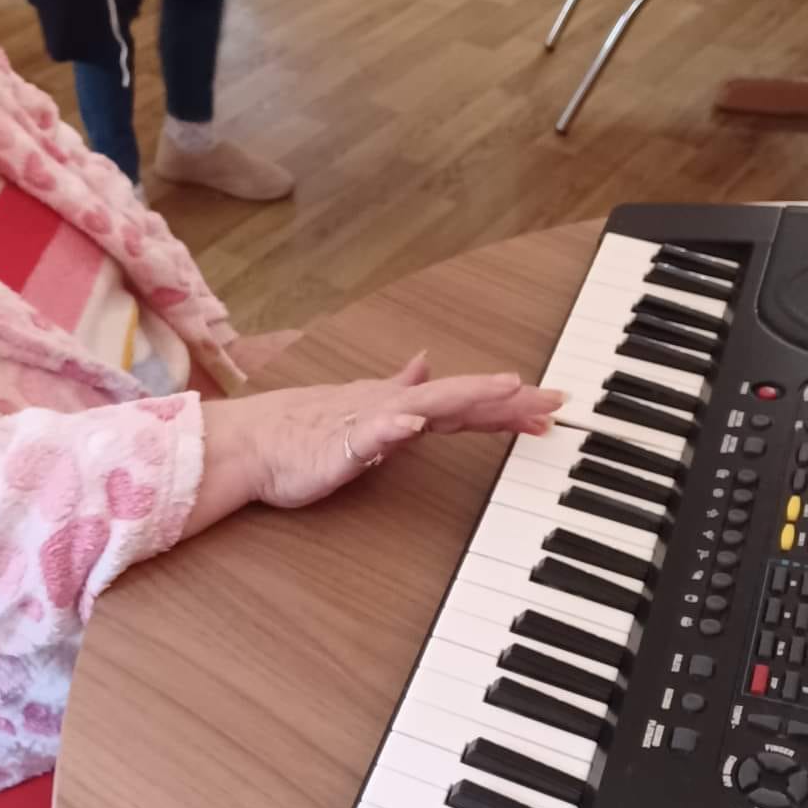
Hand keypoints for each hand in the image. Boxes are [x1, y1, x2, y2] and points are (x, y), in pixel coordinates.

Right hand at [183, 354, 564, 537]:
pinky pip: (370, 435)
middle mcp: (392, 408)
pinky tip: (414, 422)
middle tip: (556, 400)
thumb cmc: (304, 433)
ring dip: (465, 396)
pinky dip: (393, 426)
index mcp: (401, 407)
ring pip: (426, 407)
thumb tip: (425, 363)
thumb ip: (399, 390)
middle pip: (460, 400)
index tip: (549, 409)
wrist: (252, 444)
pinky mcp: (340, 443)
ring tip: (504, 390)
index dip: (508, 405)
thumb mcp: (364, 411)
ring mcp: (368, 423)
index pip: (464, 403)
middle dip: (509, 400)